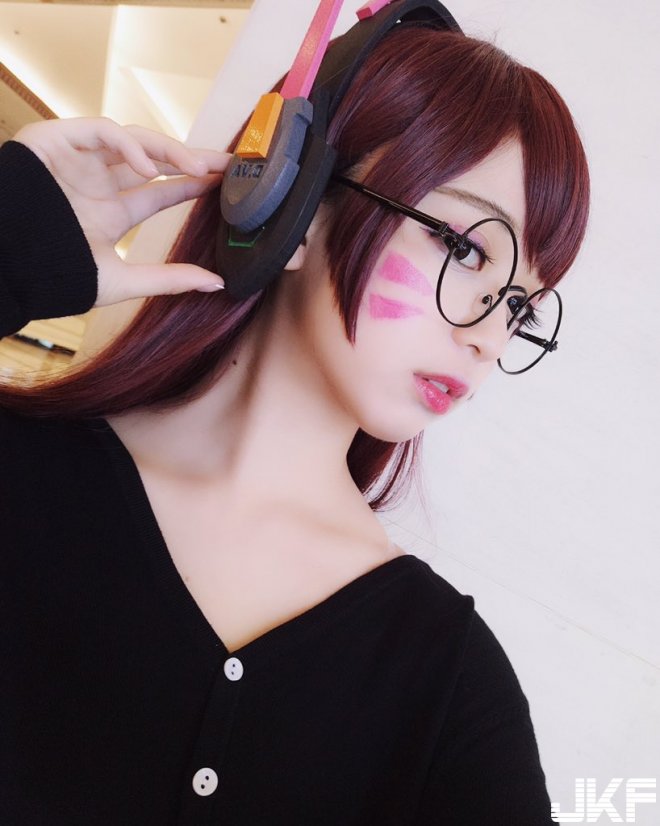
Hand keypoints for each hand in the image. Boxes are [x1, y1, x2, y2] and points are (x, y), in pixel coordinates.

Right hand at [13, 117, 229, 306]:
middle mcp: (97, 184)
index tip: (228, 183)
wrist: (7, 267)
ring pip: (132, 140)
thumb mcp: (122, 280)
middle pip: (153, 160)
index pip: (162, 192)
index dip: (194, 184)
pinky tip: (151, 169)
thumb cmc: (57, 276)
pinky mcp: (56, 140)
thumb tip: (219, 284)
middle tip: (227, 165)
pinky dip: (128, 145)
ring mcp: (78, 160)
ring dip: (167, 150)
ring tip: (197, 168)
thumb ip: (169, 280)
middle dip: (191, 159)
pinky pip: (100, 130)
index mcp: (111, 213)